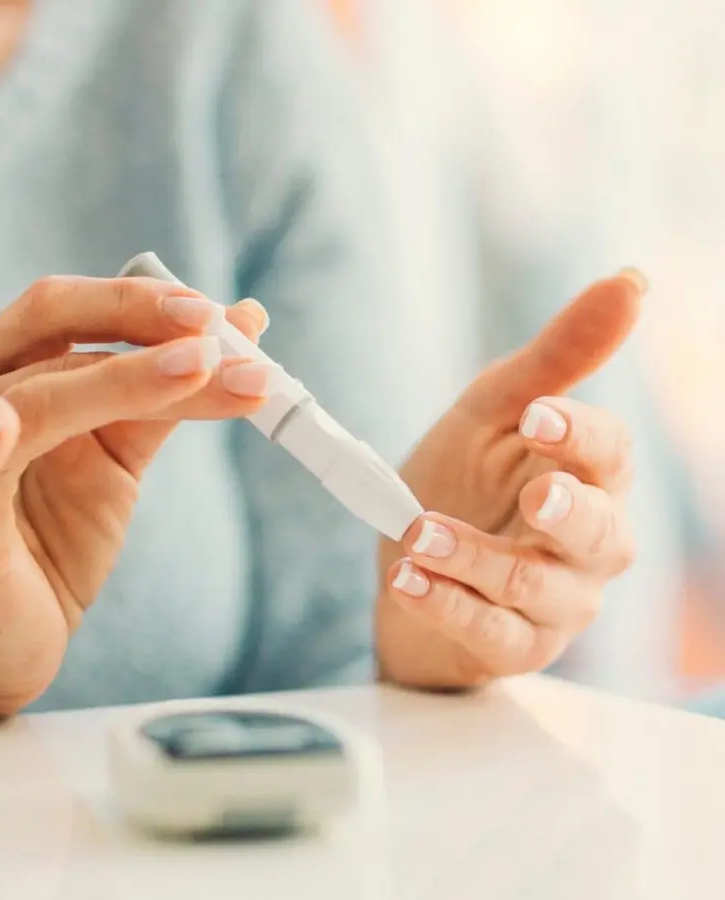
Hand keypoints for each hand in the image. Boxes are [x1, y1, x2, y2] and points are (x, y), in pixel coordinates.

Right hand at [0, 276, 268, 722]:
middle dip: (138, 322)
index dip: (137, 300)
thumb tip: (243, 326)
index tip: (217, 314)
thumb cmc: (47, 546)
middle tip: (214, 331)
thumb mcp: (115, 461)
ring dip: (125, 381)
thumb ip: (165, 397)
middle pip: (51, 333)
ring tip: (200, 370)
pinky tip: (2, 422)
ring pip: (38, 399)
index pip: (62, 308)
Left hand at [376, 270, 645, 688]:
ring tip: (419, 534)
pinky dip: (444, 605)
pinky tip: (406, 580)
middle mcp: (589, 544)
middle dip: (568, 513)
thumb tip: (631, 280)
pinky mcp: (512, 645)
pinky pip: (488, 631)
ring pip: (536, 586)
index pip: (609, 455)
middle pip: (602, 534)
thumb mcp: (494, 412)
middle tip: (535, 495)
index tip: (537, 415)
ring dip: (476, 559)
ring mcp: (556, 602)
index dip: (579, 435)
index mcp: (590, 477)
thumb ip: (556, 358)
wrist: (409, 562)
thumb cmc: (464, 481)